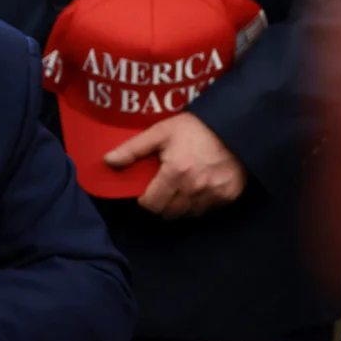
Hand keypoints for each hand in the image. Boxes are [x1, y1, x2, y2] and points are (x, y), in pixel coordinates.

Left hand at [104, 112, 246, 218]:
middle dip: (160, 205)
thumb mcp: (160, 132)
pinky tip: (196, 189)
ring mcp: (214, 194)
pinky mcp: (229, 196)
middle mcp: (195, 189)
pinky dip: (199, 204)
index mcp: (175, 174)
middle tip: (160, 190)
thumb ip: (132, 149)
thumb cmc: (193, 128)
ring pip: (188, 214)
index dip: (144, 199)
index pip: (151, 204)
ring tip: (177, 190)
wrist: (233, 126)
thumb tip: (107, 161)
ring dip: (179, 207)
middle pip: (169, 213)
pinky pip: (207, 210)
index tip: (145, 191)